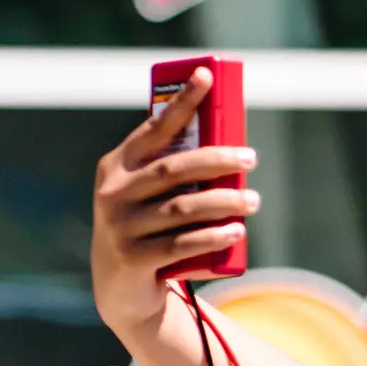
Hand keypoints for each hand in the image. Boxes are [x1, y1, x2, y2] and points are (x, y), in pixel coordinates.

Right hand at [90, 66, 259, 333]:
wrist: (121, 290)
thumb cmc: (147, 228)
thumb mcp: (148, 195)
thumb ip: (172, 170)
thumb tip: (229, 145)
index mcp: (117, 166)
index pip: (153, 129)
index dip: (181, 102)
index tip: (206, 75)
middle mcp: (113, 193)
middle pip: (174, 169)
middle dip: (217, 159)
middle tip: (251, 157)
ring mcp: (120, 227)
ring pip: (182, 207)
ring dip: (224, 201)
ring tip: (252, 200)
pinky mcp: (133, 258)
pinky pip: (181, 244)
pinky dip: (213, 236)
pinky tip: (237, 231)